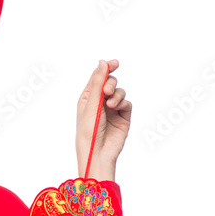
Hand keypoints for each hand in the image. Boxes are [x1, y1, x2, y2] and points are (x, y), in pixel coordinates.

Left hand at [76, 59, 131, 181]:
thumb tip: (102, 62)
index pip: (97, 78)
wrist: (97, 153)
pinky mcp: (123, 117)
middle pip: (110, 83)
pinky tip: (116, 108)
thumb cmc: (88, 132)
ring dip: (117, 95)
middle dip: (110, 84)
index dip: (106, 69)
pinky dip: (123, 103)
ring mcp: (112, 110)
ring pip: (119, 92)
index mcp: (88, 99)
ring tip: (110, 104)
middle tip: (107, 91)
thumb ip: (97, 83)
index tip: (114, 63)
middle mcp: (100, 103)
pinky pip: (126, 104)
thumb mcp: (91, 105)